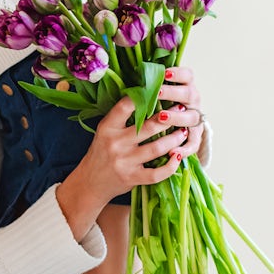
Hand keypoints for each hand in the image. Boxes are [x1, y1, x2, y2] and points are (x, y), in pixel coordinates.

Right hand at [78, 96, 193, 199]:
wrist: (90, 182)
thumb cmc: (101, 152)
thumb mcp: (105, 131)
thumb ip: (121, 118)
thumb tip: (147, 98)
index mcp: (107, 127)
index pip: (126, 106)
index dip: (144, 97)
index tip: (160, 91)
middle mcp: (115, 143)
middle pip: (148, 127)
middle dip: (169, 117)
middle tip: (181, 109)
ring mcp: (124, 162)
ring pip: (157, 148)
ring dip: (175, 139)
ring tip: (183, 131)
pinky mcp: (133, 178)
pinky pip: (157, 173)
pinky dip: (171, 166)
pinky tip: (178, 157)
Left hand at [155, 66, 207, 164]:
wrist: (173, 128)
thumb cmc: (157, 107)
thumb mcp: (156, 96)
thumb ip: (150, 88)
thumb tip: (133, 78)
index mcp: (184, 87)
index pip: (187, 75)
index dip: (178, 73)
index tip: (164, 72)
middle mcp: (192, 102)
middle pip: (189, 94)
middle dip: (172, 93)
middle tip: (157, 92)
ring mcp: (194, 119)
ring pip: (192, 117)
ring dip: (177, 117)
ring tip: (161, 117)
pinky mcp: (194, 137)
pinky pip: (193, 144)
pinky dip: (184, 149)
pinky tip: (173, 152)